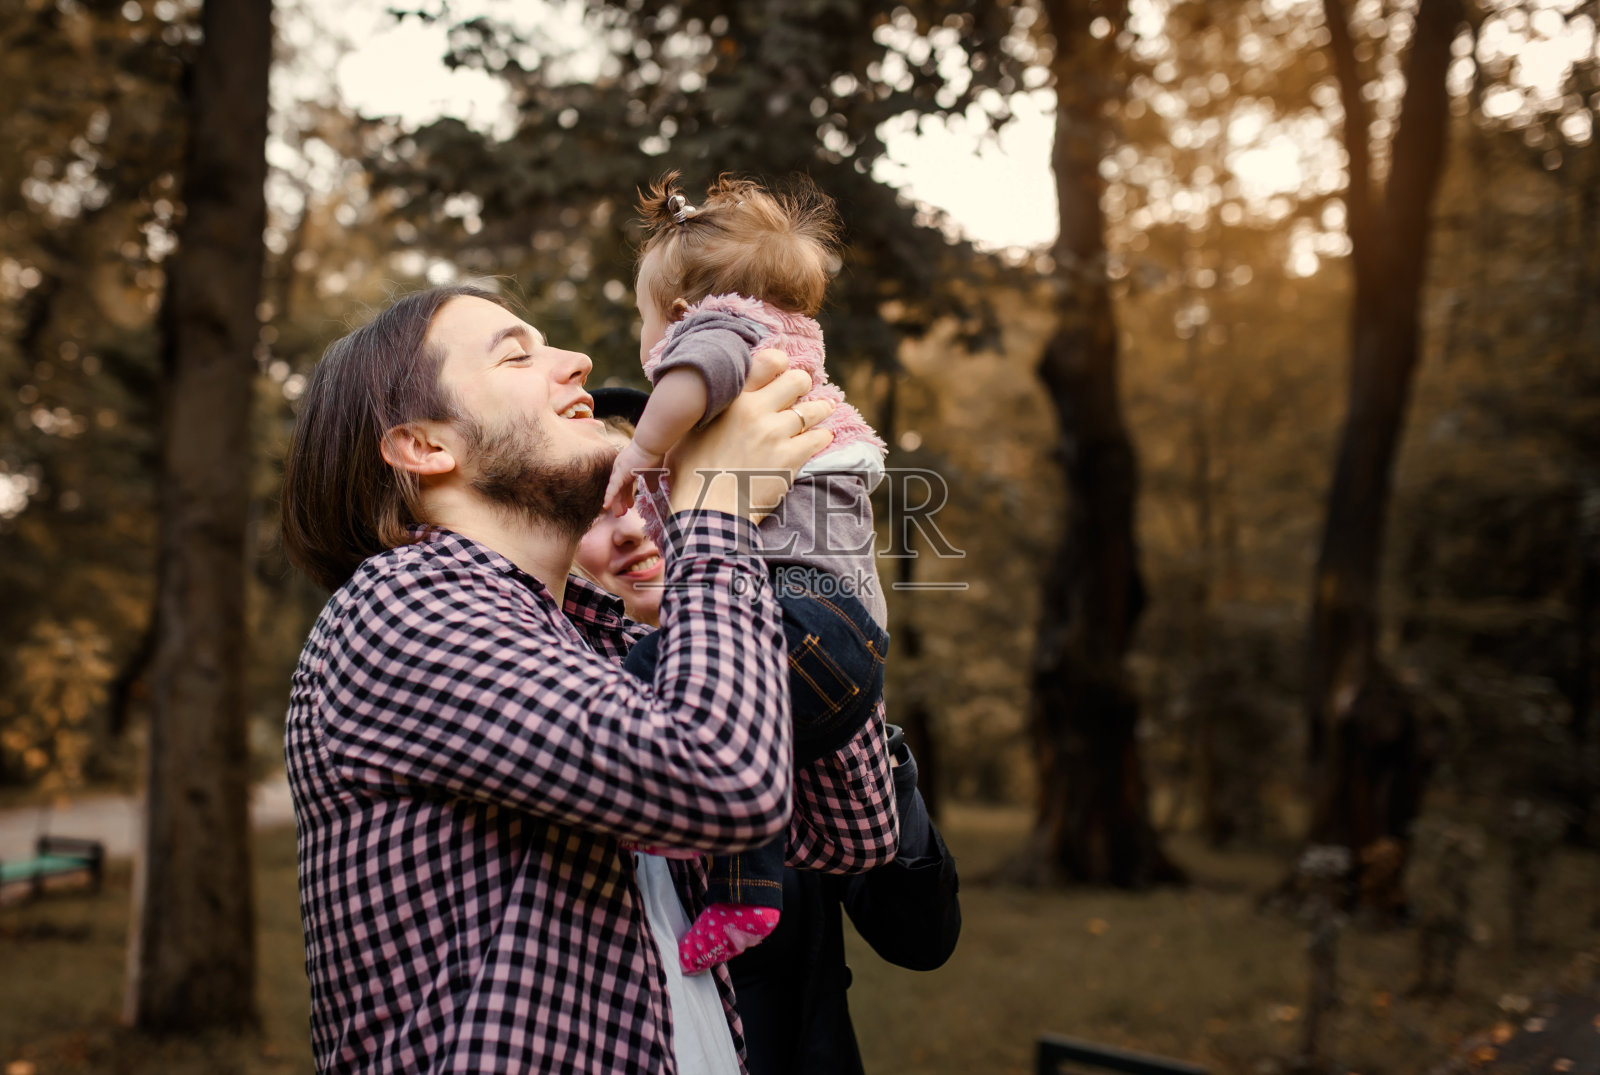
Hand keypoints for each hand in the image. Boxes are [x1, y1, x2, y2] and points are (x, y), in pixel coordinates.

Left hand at [603, 438, 665, 515]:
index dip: (626, 496)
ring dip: (616, 502)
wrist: (651, 443)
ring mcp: (619, 470)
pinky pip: (613, 488)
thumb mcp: (653, 472)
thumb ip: (651, 482)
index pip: (624, 485)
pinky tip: (607, 506)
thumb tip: (653, 491)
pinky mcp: (620, 472)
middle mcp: (620, 469)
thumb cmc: (653, 454)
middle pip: (618, 488)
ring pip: (615, 490)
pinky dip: (610, 497)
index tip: (629, 505)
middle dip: (620, 501)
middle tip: (621, 513)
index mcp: (627, 468)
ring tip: (618, 513)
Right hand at [667, 348, 833, 520]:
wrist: (706, 512)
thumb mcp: (688, 433)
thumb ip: (706, 411)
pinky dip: (823, 436)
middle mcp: (754, 410)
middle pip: (796, 380)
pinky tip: (821, 437)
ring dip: (820, 409)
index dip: (780, 364)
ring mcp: (775, 433)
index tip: (782, 372)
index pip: (767, 363)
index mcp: (730, 400)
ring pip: (813, 409)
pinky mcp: (790, 458)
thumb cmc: (690, 476)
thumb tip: (712, 400)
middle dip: (803, 385)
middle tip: (802, 393)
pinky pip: (819, 438)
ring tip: (824, 409)